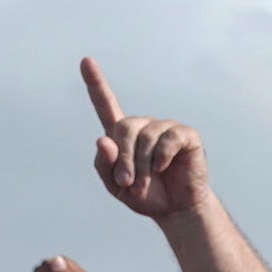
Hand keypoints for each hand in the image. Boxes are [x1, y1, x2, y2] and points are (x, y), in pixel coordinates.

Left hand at [82, 59, 204, 224]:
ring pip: (146, 137)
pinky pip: (167, 139)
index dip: (96, 83)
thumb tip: (103, 140)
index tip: (86, 61)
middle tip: (126, 183)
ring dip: (142, 166)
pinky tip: (163, 169)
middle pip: (123, 127)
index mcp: (123, 135)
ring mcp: (165, 128)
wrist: (175, 209)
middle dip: (123, 159)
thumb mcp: (115, 185)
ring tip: (144, 185)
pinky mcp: (185, 135)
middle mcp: (144, 126)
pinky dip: (161, 158)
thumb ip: (105, 165)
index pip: (106, 104)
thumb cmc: (145, 195)